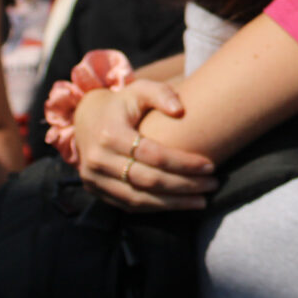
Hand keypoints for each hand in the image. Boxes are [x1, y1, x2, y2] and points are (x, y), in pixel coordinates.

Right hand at [74, 81, 218, 210]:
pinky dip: (156, 208)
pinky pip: (129, 205)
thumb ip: (161, 93)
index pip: (153, 154)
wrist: (85, 118)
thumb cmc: (122, 103)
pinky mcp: (95, 191)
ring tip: (202, 201)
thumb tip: (180, 110)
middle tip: (213, 185)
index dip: (184, 163)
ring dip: (174, 204)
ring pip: (139, 199)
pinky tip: (179, 204)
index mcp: (110, 134)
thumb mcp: (140, 89)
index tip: (210, 165)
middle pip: (148, 180)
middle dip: (185, 185)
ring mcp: (93, 178)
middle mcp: (98, 159)